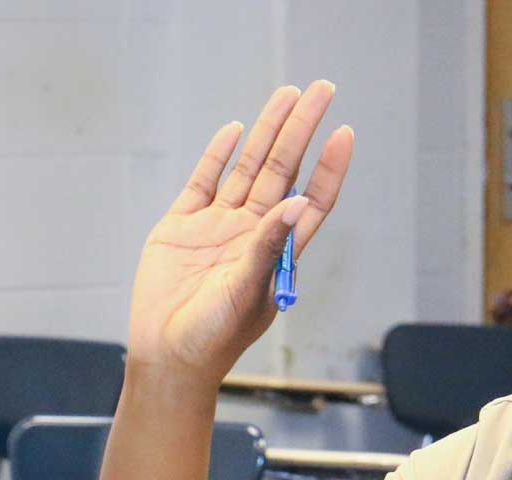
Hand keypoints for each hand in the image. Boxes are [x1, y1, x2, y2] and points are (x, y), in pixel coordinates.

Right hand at [125, 81, 351, 379]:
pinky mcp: (181, 227)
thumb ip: (269, 247)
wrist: (167, 356)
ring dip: (267, 132)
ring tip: (287, 95)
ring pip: (247, 168)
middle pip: (283, 170)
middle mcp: (252, 232)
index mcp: (277, 250)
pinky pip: (203, 182)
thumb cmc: (214, 337)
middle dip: (301, 129)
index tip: (344, 133)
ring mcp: (218, 226)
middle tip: (322, 90)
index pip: (313, 198)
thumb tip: (299, 202)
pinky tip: (234, 130)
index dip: (329, 168)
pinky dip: (217, 155)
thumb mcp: (247, 292)